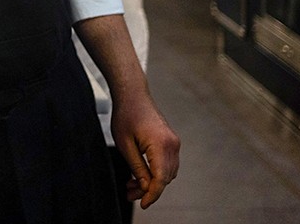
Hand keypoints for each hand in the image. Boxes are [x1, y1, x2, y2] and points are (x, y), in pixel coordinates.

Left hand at [110, 90, 180, 207]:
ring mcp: (174, 143)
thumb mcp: (125, 145)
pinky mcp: (171, 142)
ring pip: (167, 172)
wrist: (133, 94)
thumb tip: (146, 187)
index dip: (152, 195)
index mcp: (161, 145)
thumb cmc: (126, 114)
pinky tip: (140, 175)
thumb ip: (137, 168)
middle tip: (129, 194)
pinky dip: (155, 171)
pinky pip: (166, 163)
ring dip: (152, 181)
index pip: (161, 179)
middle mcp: (172, 145)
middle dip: (148, 189)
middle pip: (165, 177)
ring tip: (131, 185)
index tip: (143, 204)